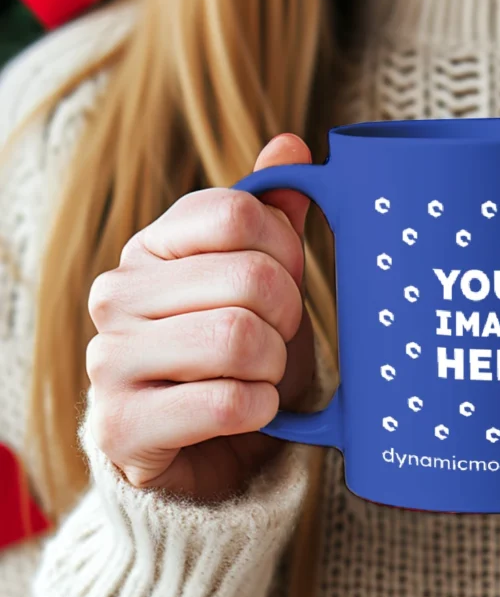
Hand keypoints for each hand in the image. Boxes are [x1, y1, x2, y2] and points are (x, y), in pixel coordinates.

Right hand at [86, 134, 316, 499]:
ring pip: (240, 339)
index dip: (287, 250)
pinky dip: (261, 410)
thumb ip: (273, 218)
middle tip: (278, 341)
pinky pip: (227, 402)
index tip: (288, 281)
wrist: (207, 452)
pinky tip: (251, 412)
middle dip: (289, 317)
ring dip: (275, 367)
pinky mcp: (121, 425)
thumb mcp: (263, 283)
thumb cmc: (239, 358)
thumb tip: (293, 144)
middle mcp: (117, 294)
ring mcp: (108, 359)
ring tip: (261, 377)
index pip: (238, 212)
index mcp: (151, 247)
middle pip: (251, 277)